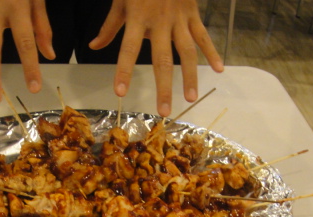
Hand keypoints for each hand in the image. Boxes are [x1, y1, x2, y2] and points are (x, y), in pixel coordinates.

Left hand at [89, 0, 222, 117]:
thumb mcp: (121, 0)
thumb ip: (110, 26)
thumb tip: (94, 46)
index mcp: (138, 18)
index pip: (128, 49)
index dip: (123, 71)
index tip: (120, 92)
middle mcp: (160, 22)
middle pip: (162, 59)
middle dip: (163, 86)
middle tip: (164, 111)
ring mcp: (179, 18)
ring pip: (187, 52)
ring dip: (190, 76)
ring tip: (190, 98)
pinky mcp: (193, 14)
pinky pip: (203, 36)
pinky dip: (212, 52)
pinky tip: (218, 69)